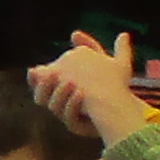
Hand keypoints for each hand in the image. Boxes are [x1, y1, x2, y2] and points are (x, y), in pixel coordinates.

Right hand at [31, 28, 147, 147]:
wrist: (126, 107)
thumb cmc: (112, 84)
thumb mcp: (103, 62)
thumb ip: (89, 47)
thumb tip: (74, 32)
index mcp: (61, 89)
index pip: (40, 84)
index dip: (34, 78)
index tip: (34, 70)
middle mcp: (60, 104)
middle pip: (41, 97)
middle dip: (44, 86)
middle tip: (54, 74)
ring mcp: (70, 116)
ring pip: (53, 108)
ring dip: (60, 94)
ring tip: (72, 84)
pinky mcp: (80, 127)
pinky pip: (70, 120)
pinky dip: (73, 105)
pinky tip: (81, 94)